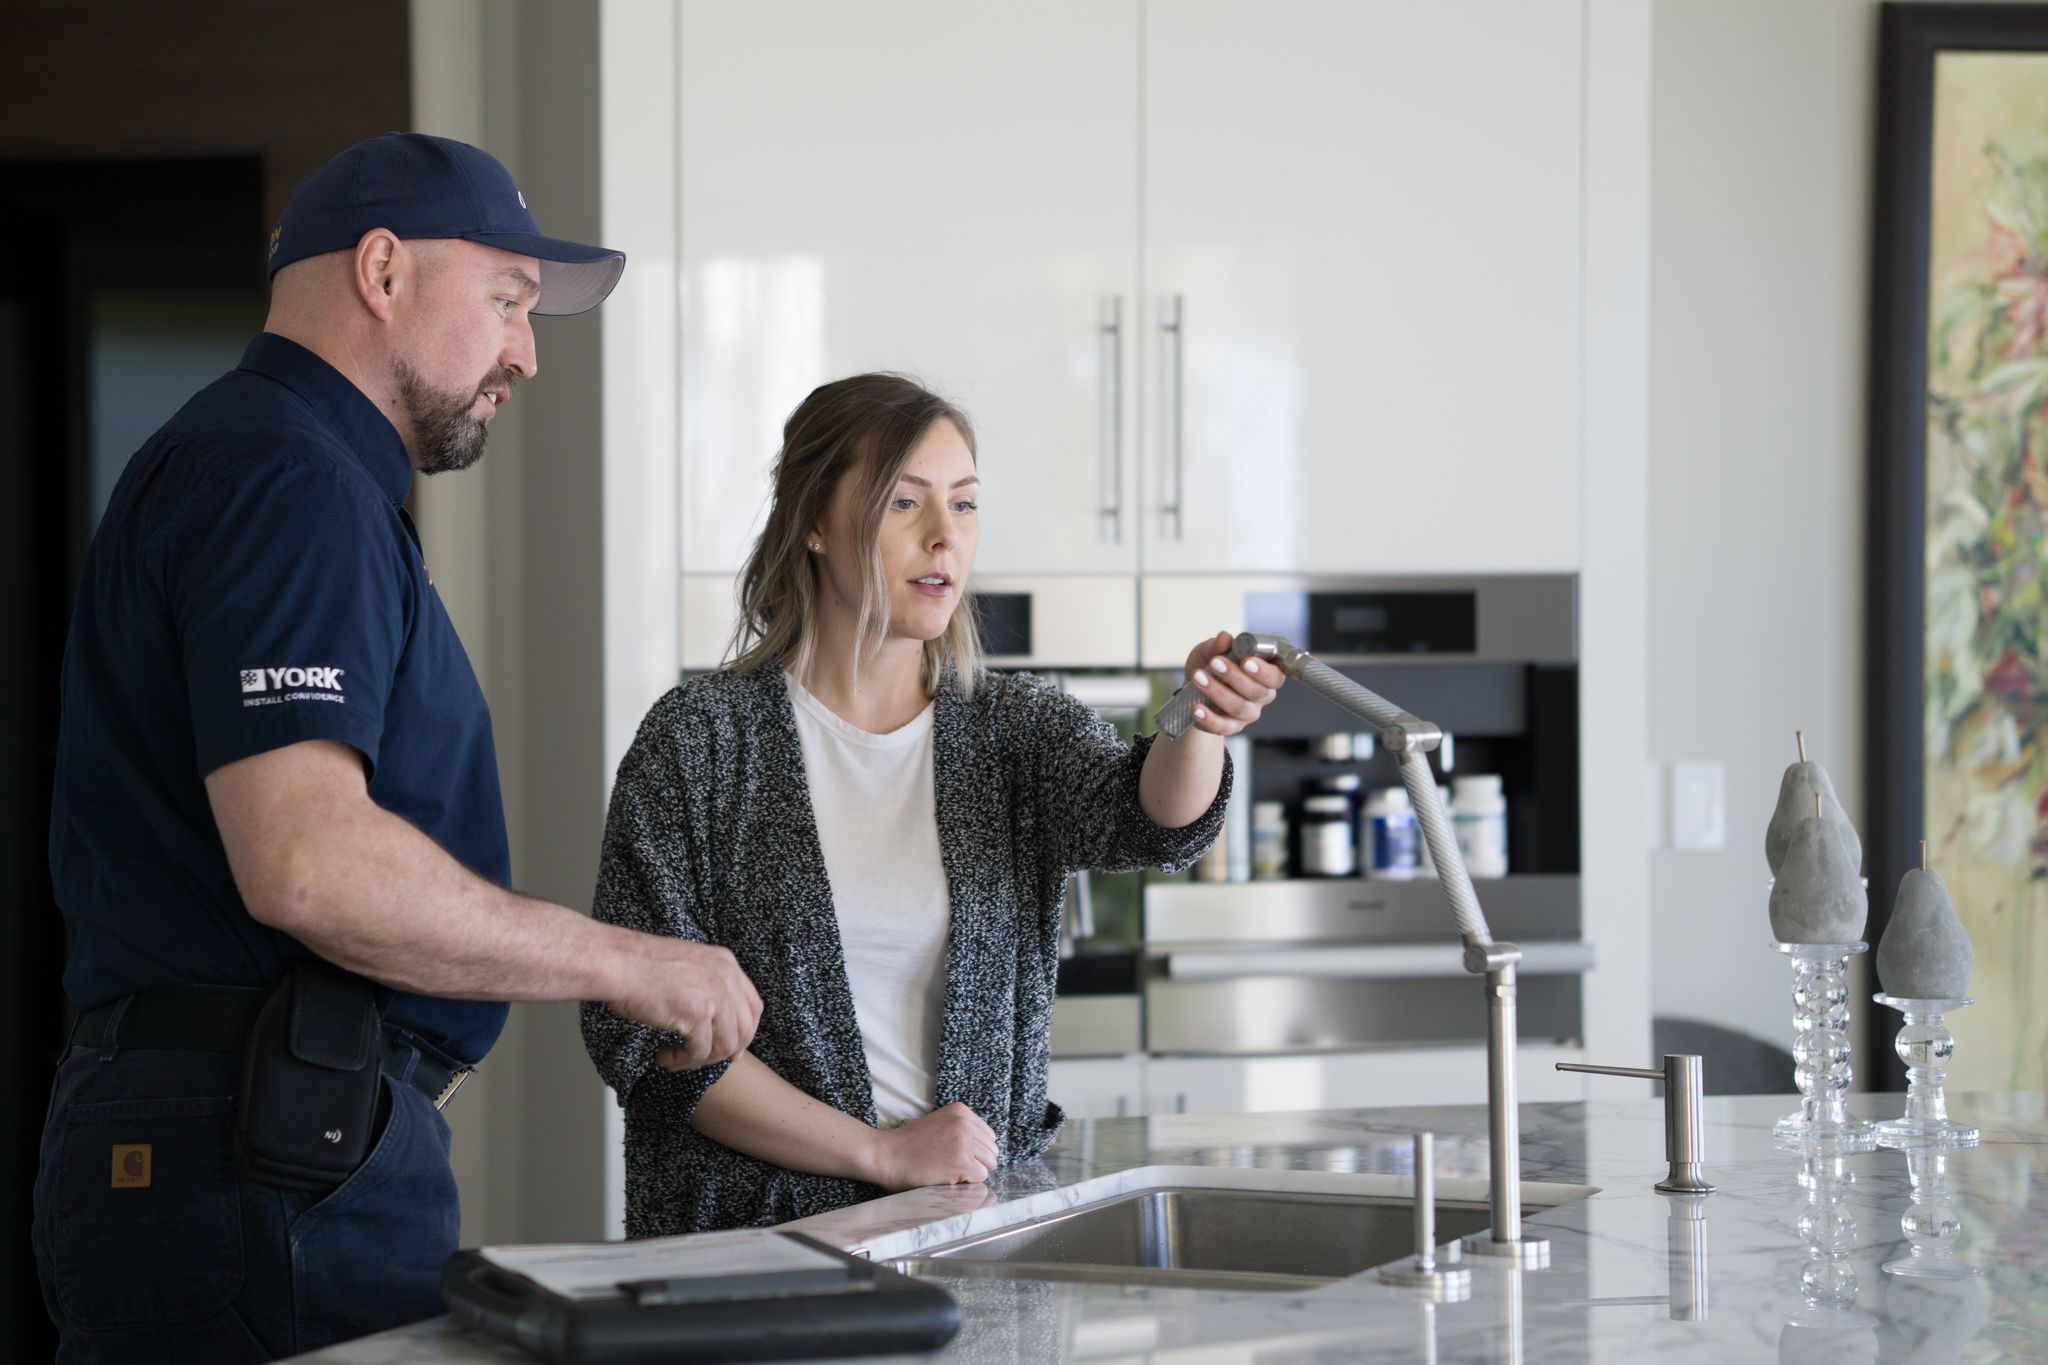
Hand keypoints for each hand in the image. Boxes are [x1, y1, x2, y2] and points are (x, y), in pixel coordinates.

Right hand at [608, 938, 762, 1069]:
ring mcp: (715, 994)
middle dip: (725, 1052)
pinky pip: (700, 1052)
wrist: (618, 963)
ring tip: (676, 1059)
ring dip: (700, 1060)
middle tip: (701, 1061)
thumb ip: (706, 985)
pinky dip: (682, 1061)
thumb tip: (712, 1019)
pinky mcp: (698, 1013)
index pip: (752, 1006)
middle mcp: (726, 977)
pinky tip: (665, 1057)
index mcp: (726, 963)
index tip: (733, 1051)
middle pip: (744, 1029)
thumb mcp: (687, 965)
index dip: (745, 1033)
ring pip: (724, 1045)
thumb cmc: (639, 965)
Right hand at [864, 1102, 998, 1190]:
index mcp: (961, 1110)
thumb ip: (961, 1129)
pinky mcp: (961, 1161)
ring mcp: (964, 1142)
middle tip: (951, 1165)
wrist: (886, 1155)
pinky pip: (980, 1177)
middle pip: (991, 1150)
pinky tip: (947, 1177)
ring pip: (989, 1165)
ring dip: (973, 1173)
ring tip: (948, 1170)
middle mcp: (965, 1123)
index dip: (975, 1151)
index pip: (988, 1136)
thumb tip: (984, 1148)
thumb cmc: (908, 1144)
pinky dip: (967, 1182)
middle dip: (977, 1162)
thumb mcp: (939, 1123)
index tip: (955, 1155)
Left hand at [1179, 629, 1282, 736]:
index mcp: (1266, 674)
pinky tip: (1196, 708)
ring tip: (1198, 678)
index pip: (1275, 675)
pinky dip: (1209, 718)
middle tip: (1215, 663)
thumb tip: (1225, 637)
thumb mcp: (1211, 650)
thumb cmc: (1210, 665)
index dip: (1264, 671)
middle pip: (1257, 692)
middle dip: (1235, 677)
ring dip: (1218, 693)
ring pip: (1240, 708)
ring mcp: (1248, 713)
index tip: (1246, 661)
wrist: (1192, 688)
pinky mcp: (1232, 727)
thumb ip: (1218, 645)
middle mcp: (1262, 695)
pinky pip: (1224, 727)